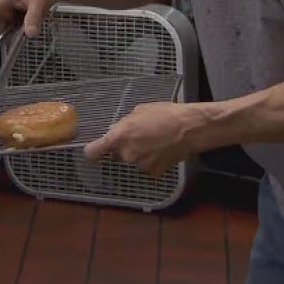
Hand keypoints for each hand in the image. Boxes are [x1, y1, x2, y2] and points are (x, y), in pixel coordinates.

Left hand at [83, 102, 202, 175]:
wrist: (191, 128)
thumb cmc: (165, 115)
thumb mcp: (139, 111)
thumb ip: (123, 124)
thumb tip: (115, 130)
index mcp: (119, 137)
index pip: (93, 152)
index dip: (92, 151)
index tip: (94, 151)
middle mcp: (126, 154)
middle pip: (117, 154)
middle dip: (124, 146)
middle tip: (140, 135)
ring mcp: (140, 165)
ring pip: (133, 159)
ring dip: (139, 153)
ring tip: (155, 140)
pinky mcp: (154, 172)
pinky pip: (147, 165)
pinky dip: (152, 159)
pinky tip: (162, 149)